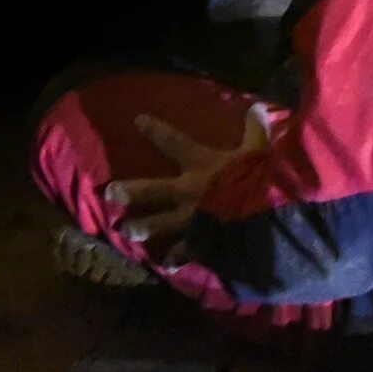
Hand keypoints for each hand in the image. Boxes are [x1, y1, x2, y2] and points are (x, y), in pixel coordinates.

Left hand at [103, 104, 268, 249]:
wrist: (263, 220)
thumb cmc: (258, 179)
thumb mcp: (259, 150)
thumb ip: (255, 130)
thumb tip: (259, 107)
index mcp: (201, 164)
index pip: (174, 142)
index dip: (155, 130)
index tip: (137, 120)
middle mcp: (188, 191)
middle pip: (153, 190)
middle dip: (130, 192)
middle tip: (109, 194)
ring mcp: (190, 219)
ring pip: (159, 224)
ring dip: (143, 228)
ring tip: (127, 233)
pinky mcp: (198, 242)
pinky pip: (183, 252)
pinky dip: (175, 258)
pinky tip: (167, 265)